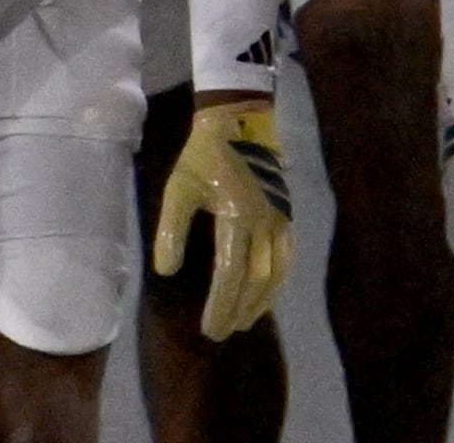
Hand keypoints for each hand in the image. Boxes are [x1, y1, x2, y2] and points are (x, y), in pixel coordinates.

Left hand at [151, 94, 291, 341]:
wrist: (240, 120)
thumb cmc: (204, 156)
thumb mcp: (179, 187)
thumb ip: (172, 230)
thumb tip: (166, 271)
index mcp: (237, 216)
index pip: (231, 273)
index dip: (221, 305)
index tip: (210, 329)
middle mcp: (264, 223)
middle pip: (255, 280)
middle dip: (238, 310)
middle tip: (221, 333)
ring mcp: (281, 220)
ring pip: (276, 274)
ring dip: (260, 302)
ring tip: (243, 322)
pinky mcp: (287, 216)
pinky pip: (287, 259)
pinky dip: (277, 283)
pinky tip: (265, 295)